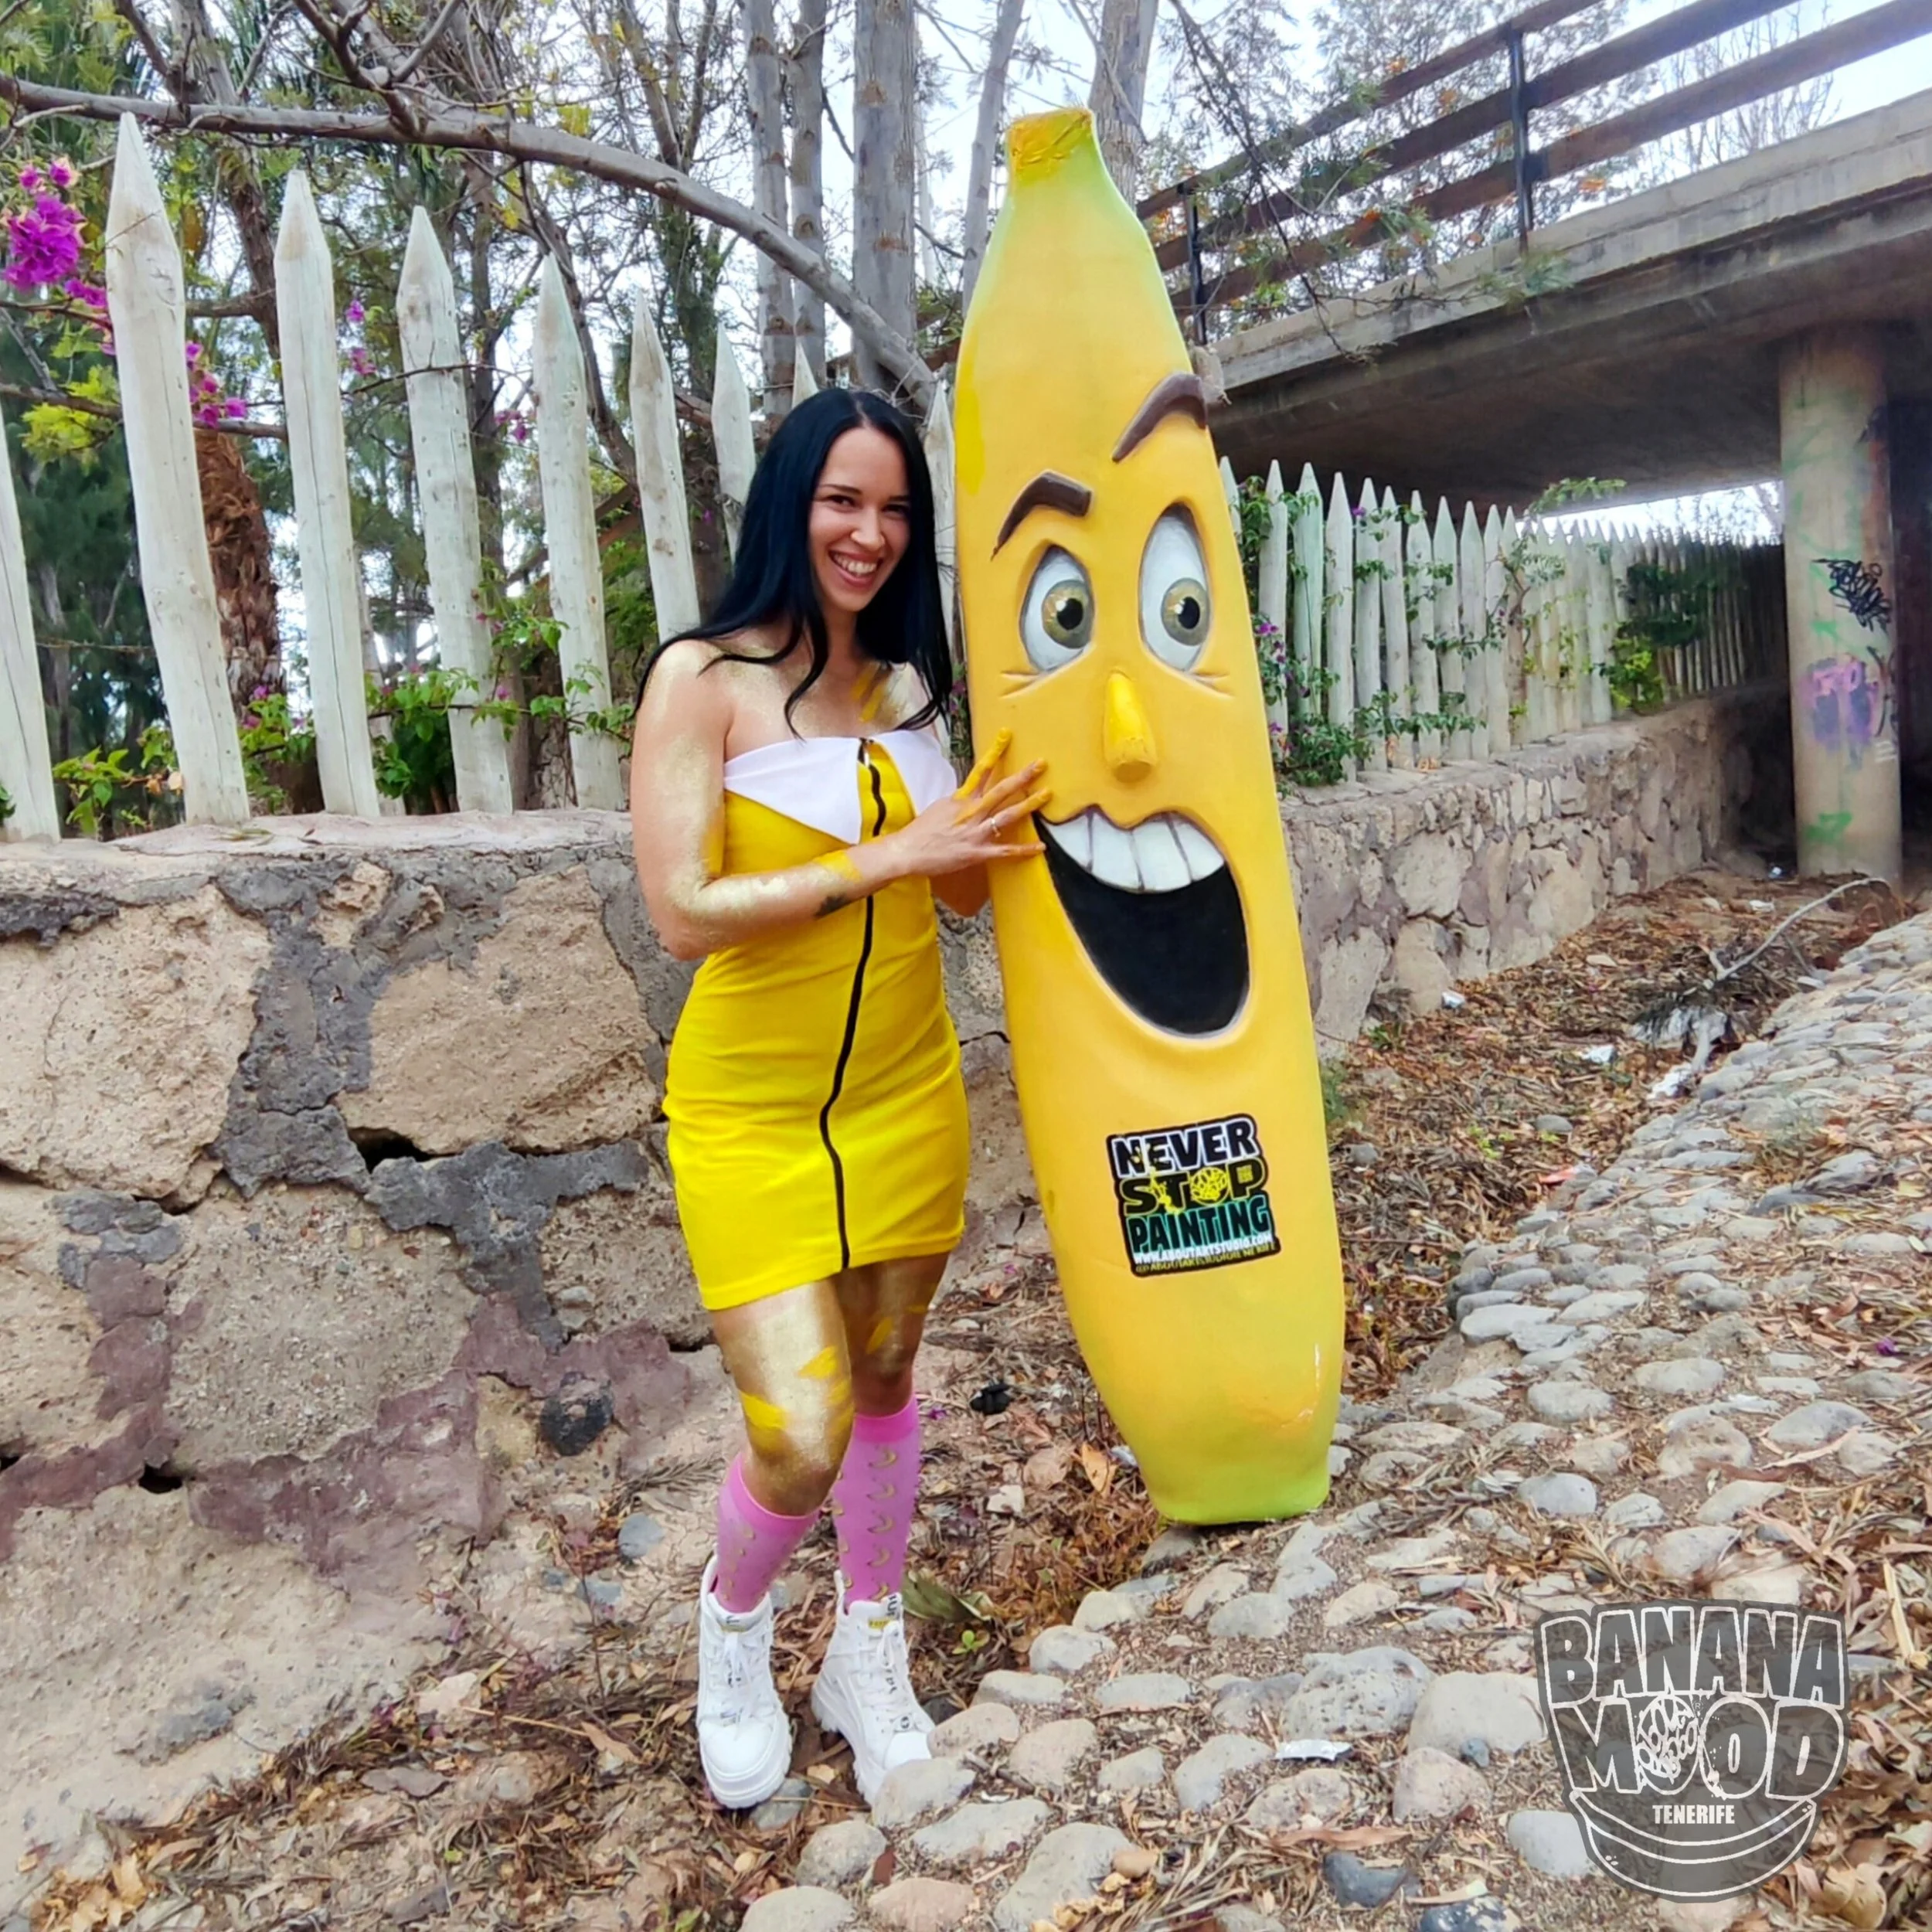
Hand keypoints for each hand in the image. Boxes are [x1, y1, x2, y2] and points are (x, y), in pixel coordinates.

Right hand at [888, 731, 1048, 880]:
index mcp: (962, 799)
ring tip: (1046, 794)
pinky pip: (1005, 851)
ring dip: (1028, 805)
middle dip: (1022, 776)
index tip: (1007, 734)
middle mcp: (972, 812)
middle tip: (1041, 764)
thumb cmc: (921, 831)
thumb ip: (959, 800)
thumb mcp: (939, 807)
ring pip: (1007, 816)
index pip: (981, 770)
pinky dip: (1023, 850)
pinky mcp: (977, 853)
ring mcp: (976, 833)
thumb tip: (970, 793)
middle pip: (1001, 790)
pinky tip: (1041, 847)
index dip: (995, 751)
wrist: (907, 852)